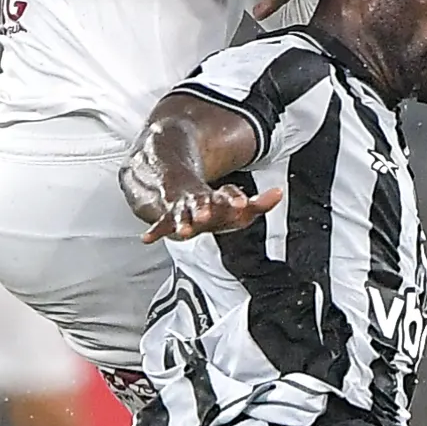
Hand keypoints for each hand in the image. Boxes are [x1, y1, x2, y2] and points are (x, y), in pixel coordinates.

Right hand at [139, 180, 282, 242]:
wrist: (180, 186)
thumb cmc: (214, 203)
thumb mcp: (238, 204)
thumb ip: (260, 203)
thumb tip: (279, 193)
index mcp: (219, 197)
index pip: (228, 194)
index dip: (235, 198)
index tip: (242, 203)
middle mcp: (200, 200)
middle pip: (202, 202)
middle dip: (204, 208)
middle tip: (206, 214)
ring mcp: (183, 208)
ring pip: (182, 214)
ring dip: (182, 221)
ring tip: (182, 231)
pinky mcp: (169, 217)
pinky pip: (161, 225)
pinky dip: (154, 232)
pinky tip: (147, 239)